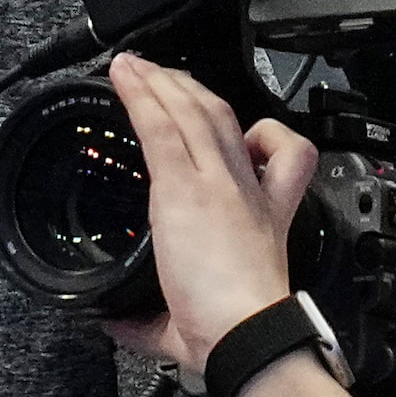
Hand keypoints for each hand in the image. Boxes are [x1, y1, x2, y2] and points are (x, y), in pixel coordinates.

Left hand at [105, 54, 316, 374]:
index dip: (258, 132)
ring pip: (192, 114)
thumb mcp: (201, 314)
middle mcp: (244, 188)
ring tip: (135, 67)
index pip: (275, 152)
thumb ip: (156, 318)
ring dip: (162, 85)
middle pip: (223, 119)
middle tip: (162, 78)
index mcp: (263, 213)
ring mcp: (216, 183)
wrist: (247, 329)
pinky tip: (124, 79)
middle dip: (190, 91)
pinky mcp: (184, 188)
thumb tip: (120, 324)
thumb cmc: (238, 326)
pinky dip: (142, 98)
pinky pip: (162, 129)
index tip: (229, 129)